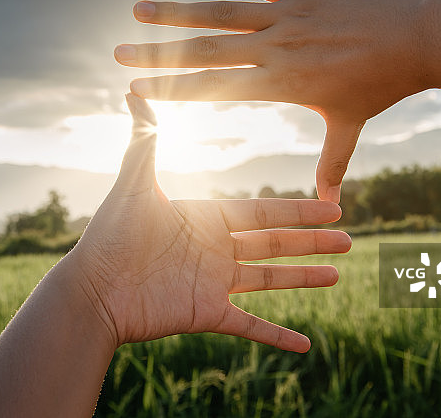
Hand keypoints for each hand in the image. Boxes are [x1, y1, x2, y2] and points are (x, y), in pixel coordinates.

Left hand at [69, 93, 350, 352]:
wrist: (91, 291)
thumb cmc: (110, 236)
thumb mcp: (134, 184)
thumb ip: (145, 140)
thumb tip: (133, 93)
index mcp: (206, 219)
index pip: (263, 211)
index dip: (298, 209)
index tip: (331, 205)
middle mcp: (215, 250)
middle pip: (274, 243)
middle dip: (312, 241)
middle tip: (349, 239)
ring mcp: (214, 284)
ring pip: (270, 281)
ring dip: (304, 279)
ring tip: (337, 275)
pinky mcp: (207, 315)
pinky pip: (251, 327)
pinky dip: (278, 337)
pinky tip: (306, 346)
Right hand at [114, 0, 433, 201]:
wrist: (420, 34)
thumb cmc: (383, 84)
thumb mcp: (350, 122)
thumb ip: (333, 161)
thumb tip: (330, 202)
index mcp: (280, 82)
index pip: (214, 87)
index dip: (172, 88)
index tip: (135, 87)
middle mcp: (275, 47)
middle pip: (204, 50)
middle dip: (157, 52)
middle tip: (119, 49)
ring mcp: (287, 13)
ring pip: (221, 12)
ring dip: (177, 11)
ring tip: (139, 9)